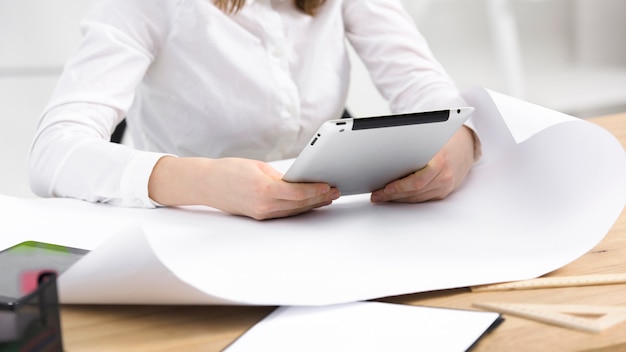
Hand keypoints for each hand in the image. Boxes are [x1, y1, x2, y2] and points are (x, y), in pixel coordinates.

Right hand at [148, 157, 339, 219]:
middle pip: (299, 205)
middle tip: (334, 191)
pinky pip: (284, 212)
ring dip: (312, 205)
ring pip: (293, 210)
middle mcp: (264, 206)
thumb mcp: (258, 167)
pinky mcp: (259, 216)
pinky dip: (299, 207)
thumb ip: (280, 177)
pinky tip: (309, 203)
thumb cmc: (229, 171)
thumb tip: (300, 181)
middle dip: (319, 198)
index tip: (329, 185)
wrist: (206, 184)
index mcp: (264, 190)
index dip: (316, 190)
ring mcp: (261, 214)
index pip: (298, 193)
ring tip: (327, 197)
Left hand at [370, 126, 477, 202]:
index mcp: (440, 162)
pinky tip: (395, 196)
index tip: (385, 188)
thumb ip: (412, 148)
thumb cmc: (444, 139)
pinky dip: (407, 198)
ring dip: (397, 198)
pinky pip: (422, 198)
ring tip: (381, 197)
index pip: (417, 181)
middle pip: (414, 192)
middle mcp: (444, 176)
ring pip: (417, 197)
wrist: (465, 146)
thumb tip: (386, 154)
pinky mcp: (443, 192)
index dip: (400, 187)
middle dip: (392, 195)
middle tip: (376, 195)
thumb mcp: (429, 138)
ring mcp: (445, 186)